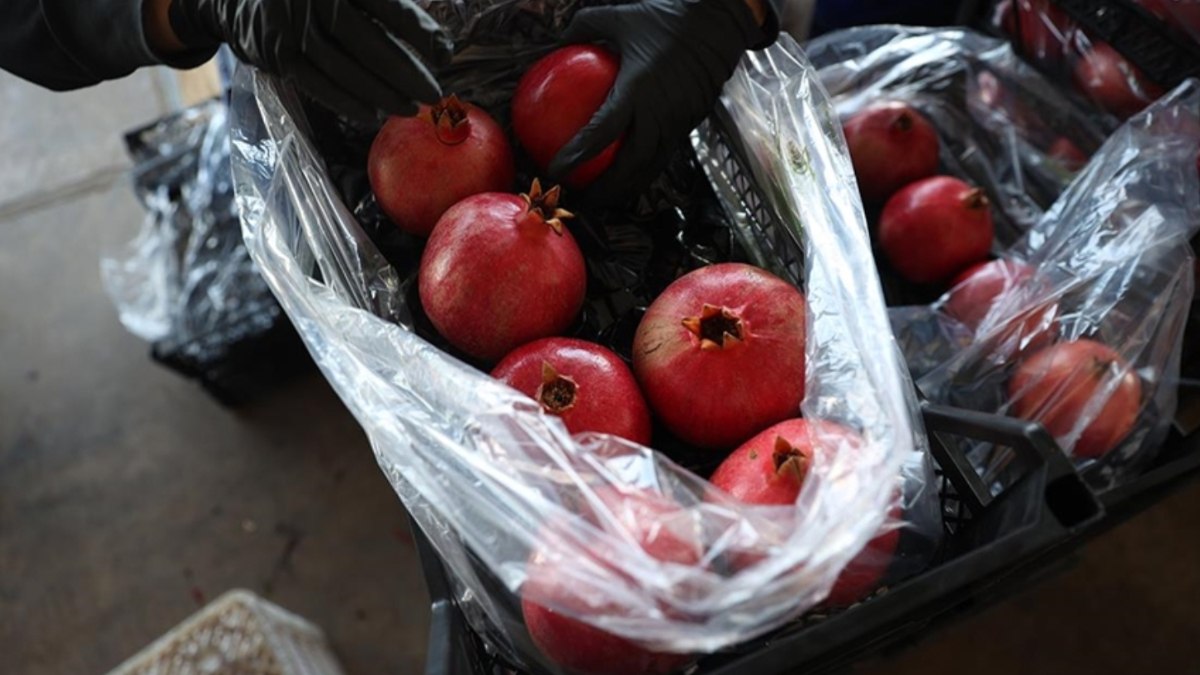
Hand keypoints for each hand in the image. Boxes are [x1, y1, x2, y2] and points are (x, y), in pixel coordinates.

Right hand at [167, 0, 452, 120]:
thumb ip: (381, 5)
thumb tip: (435, 41)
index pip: (386, 5)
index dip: (418, 30)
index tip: (445, 52)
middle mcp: (311, 0)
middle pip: (368, 42)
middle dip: (406, 70)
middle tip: (434, 92)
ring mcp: (291, 29)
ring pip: (344, 68)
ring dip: (381, 92)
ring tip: (411, 108)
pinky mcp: (276, 57)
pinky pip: (318, 85)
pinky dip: (348, 102)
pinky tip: (374, 114)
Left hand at [548, 0, 768, 200]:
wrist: (718, 24)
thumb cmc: (666, 18)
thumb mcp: (619, 17)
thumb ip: (585, 28)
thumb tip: (557, 41)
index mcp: (637, 89)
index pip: (602, 131)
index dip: (577, 155)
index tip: (556, 170)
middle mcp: (659, 114)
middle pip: (629, 167)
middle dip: (604, 191)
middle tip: (579, 200)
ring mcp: (677, 122)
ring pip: (650, 168)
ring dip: (626, 189)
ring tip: (603, 199)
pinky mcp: (689, 124)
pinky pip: (663, 155)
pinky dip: (644, 171)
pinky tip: (628, 175)